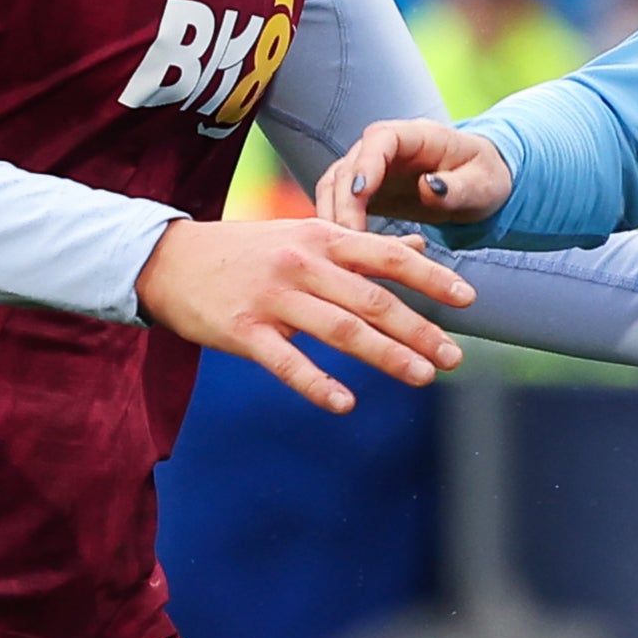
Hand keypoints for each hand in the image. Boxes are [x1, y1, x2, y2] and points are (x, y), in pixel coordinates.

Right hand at [135, 211, 476, 413]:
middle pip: (371, 300)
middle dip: (418, 329)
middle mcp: (301, 264)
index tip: (469, 300)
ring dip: (386, 356)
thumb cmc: (246, 250)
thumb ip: (359, 245)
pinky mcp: (243, 331)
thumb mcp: (303, 233)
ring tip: (423, 377)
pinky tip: (347, 404)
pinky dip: (318, 383)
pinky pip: (287, 362)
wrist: (168, 259)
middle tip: (454, 356)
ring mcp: (272, 298)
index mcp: (319, 238)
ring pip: (339, 330)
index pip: (385, 257)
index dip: (429, 279)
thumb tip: (417, 248)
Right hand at [313, 117, 513, 235]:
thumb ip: (456, 187)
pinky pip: (339, 209)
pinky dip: (338, 231)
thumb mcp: (482, 185)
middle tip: (347, 241)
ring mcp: (366, 170)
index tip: (360, 194)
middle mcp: (381, 148)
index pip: (379, 140)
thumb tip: (429, 187)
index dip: (366, 165)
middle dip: (343, 204)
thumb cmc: (483, 178)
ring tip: (342, 255)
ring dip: (333, 220)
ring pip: (334, 190)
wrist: (476, 185)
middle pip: (347, 169)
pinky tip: (348, 258)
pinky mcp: (360, 194)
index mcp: (413, 135)